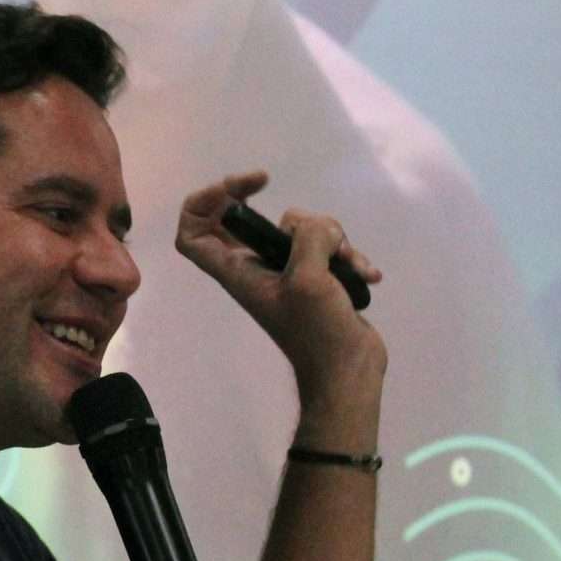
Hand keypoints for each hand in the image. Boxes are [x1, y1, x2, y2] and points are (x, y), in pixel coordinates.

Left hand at [172, 171, 385, 431]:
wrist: (349, 371)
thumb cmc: (317, 331)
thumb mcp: (308, 279)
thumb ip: (307, 238)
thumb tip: (318, 228)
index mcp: (237, 271)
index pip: (193, 233)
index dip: (202, 204)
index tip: (236, 189)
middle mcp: (256, 268)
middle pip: (250, 220)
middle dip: (280, 210)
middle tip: (290, 199)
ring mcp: (288, 272)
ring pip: (302, 229)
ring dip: (332, 238)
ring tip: (347, 265)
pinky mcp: (317, 277)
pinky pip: (329, 248)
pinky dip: (348, 257)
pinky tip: (367, 276)